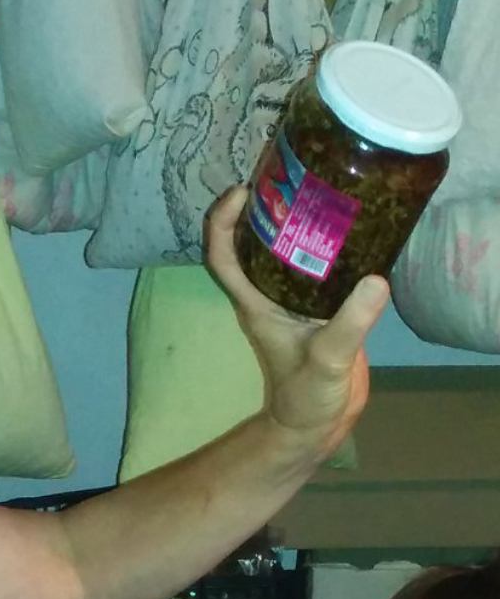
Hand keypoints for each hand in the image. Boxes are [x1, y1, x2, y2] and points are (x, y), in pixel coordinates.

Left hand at [205, 187, 389, 460]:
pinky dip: (314, 243)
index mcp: (255, 302)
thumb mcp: (329, 358)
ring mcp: (286, 299)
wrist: (313, 424)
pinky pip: (304, 265)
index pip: (223, 255)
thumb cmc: (307, 395)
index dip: (223, 221)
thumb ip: (350, 323)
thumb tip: (375, 279)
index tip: (241, 191)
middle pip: (246, 243)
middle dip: (256, 208)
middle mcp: (265, 294)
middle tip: (281, 174)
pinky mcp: (312, 306)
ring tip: (307, 186)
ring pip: (274, 251)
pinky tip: (337, 225)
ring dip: (283, 221)